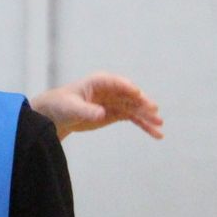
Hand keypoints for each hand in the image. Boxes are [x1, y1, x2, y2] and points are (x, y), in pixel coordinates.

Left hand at [33, 72, 162, 140]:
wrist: (56, 115)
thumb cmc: (61, 106)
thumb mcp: (71, 109)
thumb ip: (86, 111)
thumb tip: (101, 114)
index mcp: (99, 82)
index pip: (117, 83)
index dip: (127, 88)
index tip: (138, 95)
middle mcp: (111, 90)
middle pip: (130, 96)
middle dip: (142, 103)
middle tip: (154, 111)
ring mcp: (115, 101)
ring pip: (135, 108)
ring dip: (148, 117)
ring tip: (160, 125)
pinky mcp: (116, 113)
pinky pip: (134, 118)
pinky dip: (144, 125)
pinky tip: (156, 134)